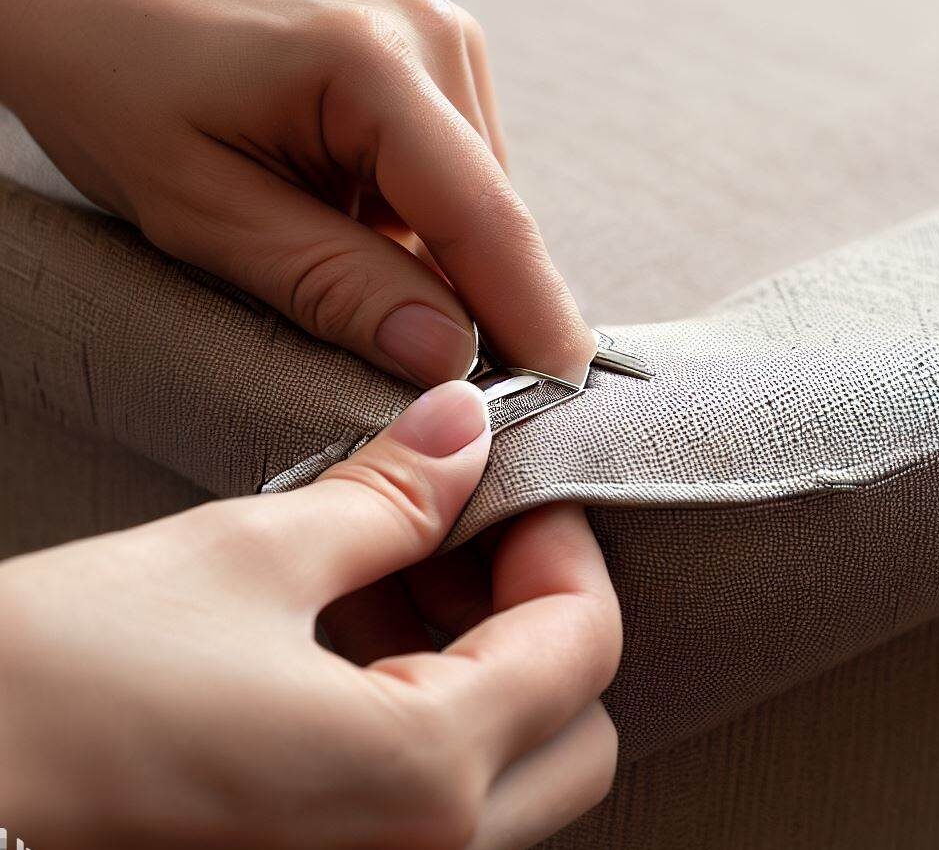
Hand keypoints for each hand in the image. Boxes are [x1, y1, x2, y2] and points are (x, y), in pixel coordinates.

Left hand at [0, 0, 594, 385]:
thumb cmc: (119, 97)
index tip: (562, 399)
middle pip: (493, 215)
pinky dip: (417, 226)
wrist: (81, 8)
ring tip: (339, 265)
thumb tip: (447, 357)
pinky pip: (450, 176)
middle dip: (477, 304)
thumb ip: (338, 287)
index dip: (532, 316)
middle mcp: (427, 35)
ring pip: (477, 203)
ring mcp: (431, 37)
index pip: (485, 216)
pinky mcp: (422, 57)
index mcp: (372, 61)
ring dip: (435, 262)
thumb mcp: (211, 219)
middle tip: (429, 378)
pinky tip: (348, 225)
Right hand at [0, 382, 621, 848]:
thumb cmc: (60, 684)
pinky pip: (435, 806)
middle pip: (572, 730)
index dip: (564, 546)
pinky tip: (347, 645)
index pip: (585, 647)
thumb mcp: (250, 558)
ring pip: (511, 772)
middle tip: (460, 537)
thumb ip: (389, 497)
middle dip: (536, 617)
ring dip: (481, 664)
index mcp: (423, 778)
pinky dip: (425, 717)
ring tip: (385, 579)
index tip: (513, 488)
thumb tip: (465, 425)